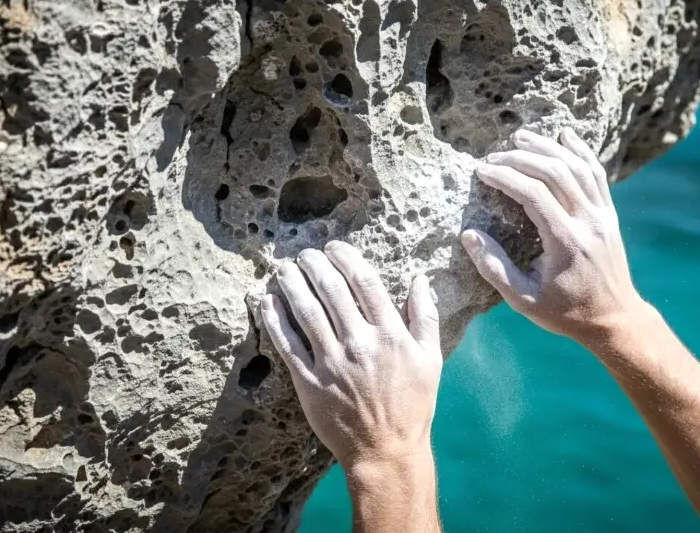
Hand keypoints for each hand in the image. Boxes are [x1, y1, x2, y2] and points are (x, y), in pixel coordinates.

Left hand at [258, 241, 441, 468]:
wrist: (385, 451)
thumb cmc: (412, 405)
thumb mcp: (431, 359)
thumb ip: (425, 316)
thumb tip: (419, 279)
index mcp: (391, 335)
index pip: (365, 282)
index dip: (347, 258)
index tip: (335, 247)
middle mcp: (360, 344)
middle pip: (332, 290)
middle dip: (315, 265)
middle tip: (305, 253)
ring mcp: (332, 363)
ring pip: (306, 312)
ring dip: (292, 284)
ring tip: (284, 268)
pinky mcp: (310, 382)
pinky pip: (288, 344)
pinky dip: (276, 320)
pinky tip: (268, 301)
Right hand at [461, 128, 643, 349]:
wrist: (614, 319)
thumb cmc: (565, 313)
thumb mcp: (523, 300)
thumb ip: (494, 268)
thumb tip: (468, 235)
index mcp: (565, 242)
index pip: (533, 194)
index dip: (505, 177)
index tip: (482, 172)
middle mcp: (587, 222)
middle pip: (555, 173)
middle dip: (521, 158)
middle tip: (493, 157)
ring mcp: (602, 215)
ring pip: (576, 167)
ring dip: (547, 148)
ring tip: (520, 138)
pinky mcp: (609, 214)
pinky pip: (596, 173)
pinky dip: (580, 151)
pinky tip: (564, 136)